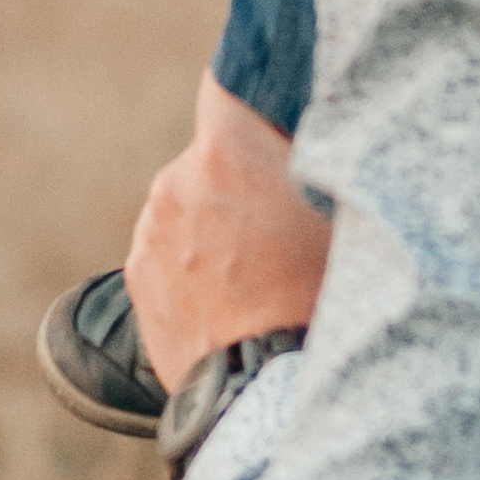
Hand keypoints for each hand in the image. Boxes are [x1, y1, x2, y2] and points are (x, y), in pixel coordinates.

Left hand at [124, 71, 331, 390]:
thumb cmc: (320, 303)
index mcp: (228, 152)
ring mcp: (151, 231)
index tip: (264, 94)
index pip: (229, 83)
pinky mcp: (136, 278)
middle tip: (285, 224)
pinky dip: (195, 263)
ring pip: (190, 206)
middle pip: (216, 156)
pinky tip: (233, 299)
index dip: (250, 83)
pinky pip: (170, 250)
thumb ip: (322, 159)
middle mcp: (177, 181)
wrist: (265, 396)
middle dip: (244, 177)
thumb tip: (326, 126)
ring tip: (261, 275)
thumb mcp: (342, 218)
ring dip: (217, 224)